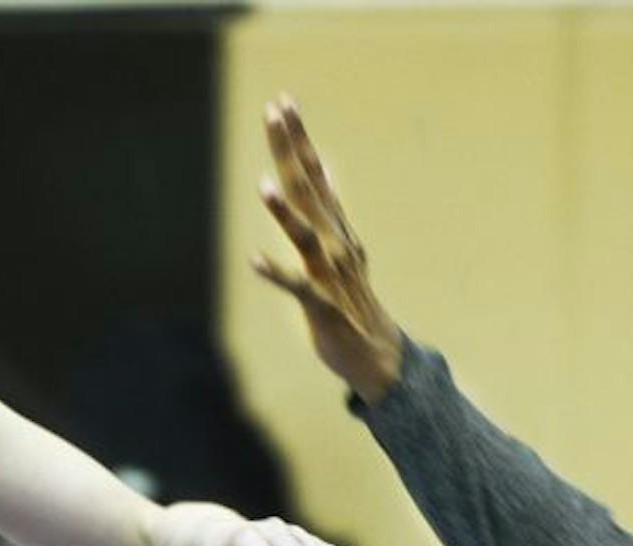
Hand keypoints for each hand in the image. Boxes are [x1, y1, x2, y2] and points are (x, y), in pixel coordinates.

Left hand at [254, 96, 405, 406]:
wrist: (378, 355)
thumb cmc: (352, 302)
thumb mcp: (343, 247)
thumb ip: (328, 210)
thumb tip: (319, 171)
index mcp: (335, 229)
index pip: (313, 175)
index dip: (298, 139)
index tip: (283, 102)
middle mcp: (334, 244)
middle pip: (308, 189)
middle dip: (291, 150)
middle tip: (275, 111)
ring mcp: (329, 274)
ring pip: (305, 236)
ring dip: (284, 212)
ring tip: (263, 184)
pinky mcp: (322, 307)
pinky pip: (297, 288)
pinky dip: (277, 274)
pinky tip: (254, 261)